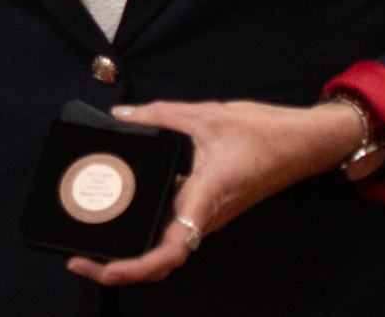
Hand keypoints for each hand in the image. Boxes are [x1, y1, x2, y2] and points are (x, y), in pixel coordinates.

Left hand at [65, 97, 372, 285]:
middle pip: (161, 259)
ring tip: (92, 250)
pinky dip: (146, 238)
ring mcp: (207, 216)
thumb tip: (121, 115)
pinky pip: (173, 232)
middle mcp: (205, 216)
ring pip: (166, 250)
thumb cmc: (264, 131)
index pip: (172, 249)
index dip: (138, 266)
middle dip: (121, 268)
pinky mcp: (208, 208)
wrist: (304, 142)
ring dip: (132, 258)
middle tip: (79, 260)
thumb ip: (160, 115)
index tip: (107, 268)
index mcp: (204, 198)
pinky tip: (122, 220)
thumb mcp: (207, 115)